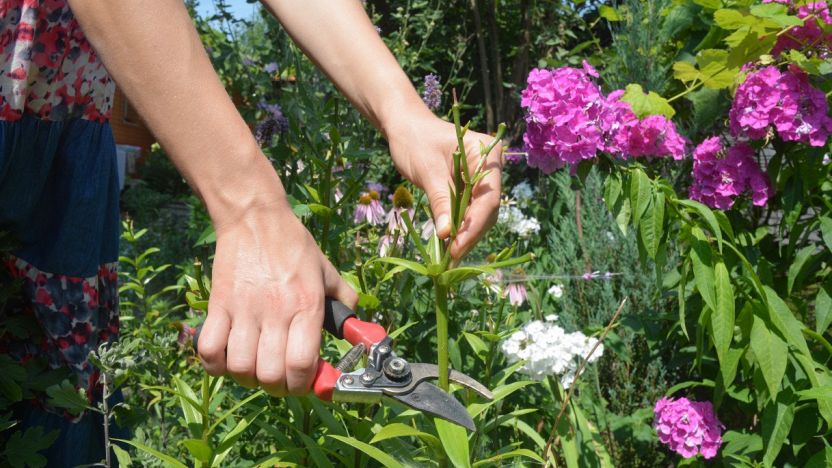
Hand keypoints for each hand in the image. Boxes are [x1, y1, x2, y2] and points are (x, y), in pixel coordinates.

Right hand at [196, 201, 357, 395]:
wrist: (255, 218)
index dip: (302, 384)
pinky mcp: (218, 305)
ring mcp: (244, 309)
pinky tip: (228, 356)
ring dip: (247, 376)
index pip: (301, 365)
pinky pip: (209, 350)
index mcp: (307, 305)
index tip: (304, 381)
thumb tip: (358, 330)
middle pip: (270, 375)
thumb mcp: (327, 271)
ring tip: (255, 365)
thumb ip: (344, 301)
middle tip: (279, 376)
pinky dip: (216, 363)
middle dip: (277, 386)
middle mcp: (276, 311)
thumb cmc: (293, 245)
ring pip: (240, 368)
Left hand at [387, 111, 502, 259]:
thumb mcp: (427, 172)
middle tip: (452, 257)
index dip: (474, 225)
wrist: (405, 128)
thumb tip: (448, 235)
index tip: (457, 246)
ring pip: (480, 213)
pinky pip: (469, 211)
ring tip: (449, 256)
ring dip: (466, 235)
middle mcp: (489, 166)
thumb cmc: (414, 141)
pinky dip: (459, 227)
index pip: (488, 196)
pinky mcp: (470, 187)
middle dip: (471, 234)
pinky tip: (449, 244)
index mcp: (486, 152)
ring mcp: (481, 177)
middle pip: (487, 208)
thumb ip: (440, 201)